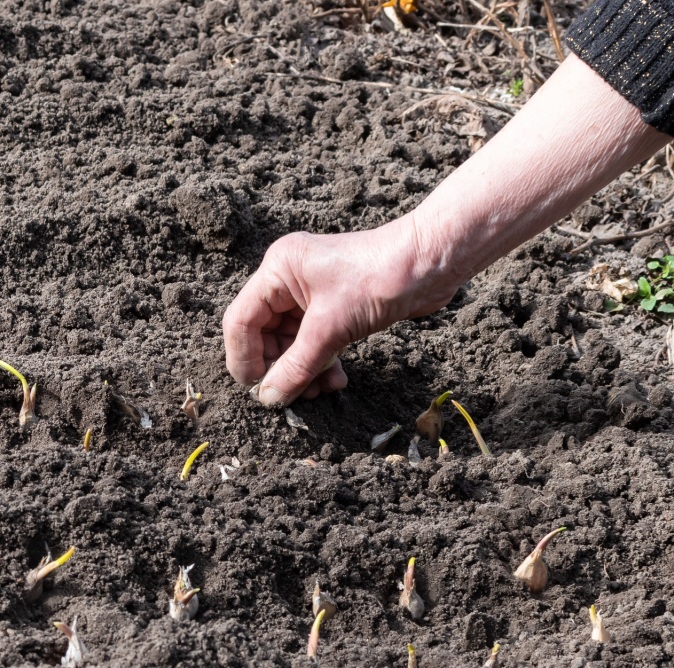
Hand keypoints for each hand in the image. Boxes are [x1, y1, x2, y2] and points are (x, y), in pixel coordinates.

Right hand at [221, 219, 455, 406]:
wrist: (432, 263)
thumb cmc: (381, 278)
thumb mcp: (331, 329)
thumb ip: (296, 367)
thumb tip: (269, 398)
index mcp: (278, 270)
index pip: (241, 321)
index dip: (244, 359)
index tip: (257, 390)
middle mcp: (289, 279)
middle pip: (264, 335)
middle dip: (279, 368)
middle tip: (293, 396)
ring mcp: (311, 293)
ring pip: (290, 343)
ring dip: (302, 371)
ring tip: (320, 391)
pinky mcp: (333, 306)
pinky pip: (313, 342)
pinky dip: (321, 364)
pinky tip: (336, 380)